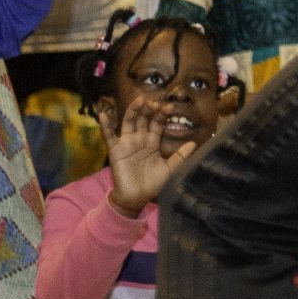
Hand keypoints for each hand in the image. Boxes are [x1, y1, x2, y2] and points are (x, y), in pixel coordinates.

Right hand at [103, 97, 194, 214]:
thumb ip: (180, 156)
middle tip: (155, 102)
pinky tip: (103, 114)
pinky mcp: (116, 150)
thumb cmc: (153, 184)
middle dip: (149, 109)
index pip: (157, 124)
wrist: (136, 198)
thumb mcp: (170, 169)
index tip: (170, 107)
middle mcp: (140, 140)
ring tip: (140, 100)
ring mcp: (127, 143)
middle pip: (144, 119)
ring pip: (129, 122)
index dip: (162, 115)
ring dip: (133, 110)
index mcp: (152, 143)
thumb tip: (194, 143)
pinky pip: (109, 136)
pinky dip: (105, 125)